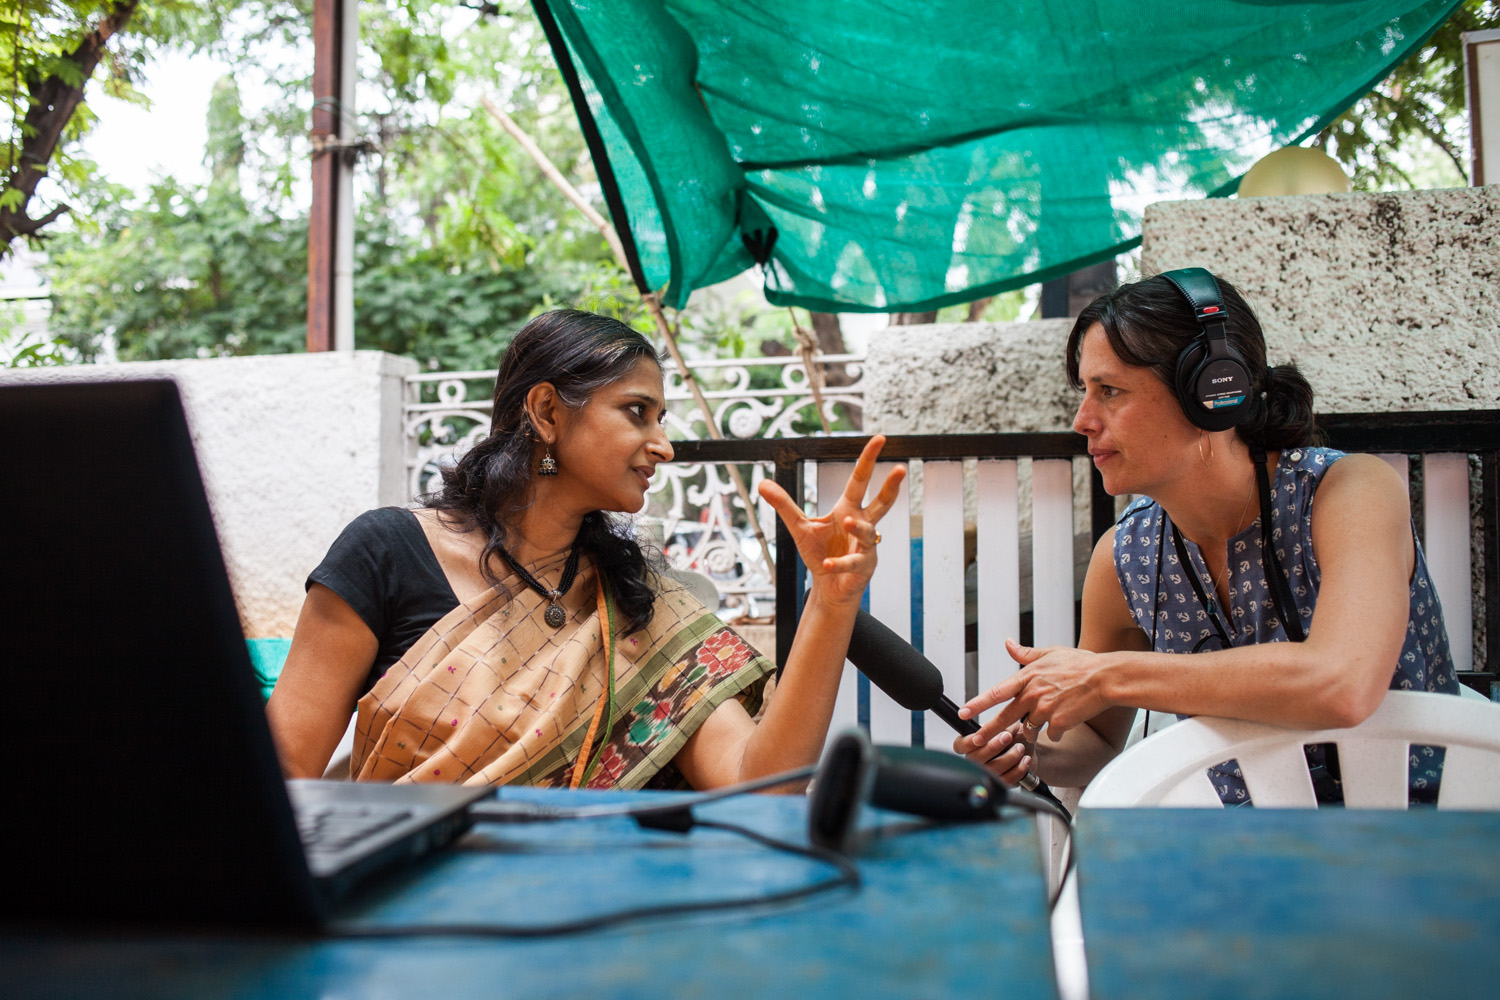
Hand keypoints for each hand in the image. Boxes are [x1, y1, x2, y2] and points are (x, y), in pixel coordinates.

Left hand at [757, 434, 905, 608]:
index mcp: (848, 508)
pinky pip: (851, 562)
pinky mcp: (863, 567)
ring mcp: (866, 546)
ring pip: (867, 532)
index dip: (869, 459)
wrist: (829, 586)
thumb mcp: (799, 526)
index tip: (880, 438)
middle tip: (900, 469)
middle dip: (891, 486)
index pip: (860, 479)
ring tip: (846, 521)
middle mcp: (862, 523)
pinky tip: (827, 563)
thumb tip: (763, 483)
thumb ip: (784, 504)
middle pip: (881, 502)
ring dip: (857, 527)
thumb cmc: (820, 552)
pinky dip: (839, 563)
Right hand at [953, 720, 1033, 787]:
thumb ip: (1000, 726)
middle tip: (1007, 737)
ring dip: (1010, 757)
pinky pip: (1007, 779)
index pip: (960, 745)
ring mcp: (986, 773)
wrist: (1028, 749)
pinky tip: (1025, 759)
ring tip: (1020, 747)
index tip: (981, 736)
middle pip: (976, 758)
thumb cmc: (1014, 736)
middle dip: (993, 747)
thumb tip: (997, 729)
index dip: (968, 742)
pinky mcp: (999, 783)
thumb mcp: (1007, 725)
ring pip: (993, 770)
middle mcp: (975, 760)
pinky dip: (1019, 769)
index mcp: (971, 743)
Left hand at [957, 638, 1112, 741]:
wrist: (1105, 678)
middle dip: (988, 731)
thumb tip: (1008, 643)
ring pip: (1029, 728)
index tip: (963, 712)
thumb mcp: (1050, 652)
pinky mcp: (1059, 723)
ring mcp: (1046, 710)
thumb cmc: (1081, 664)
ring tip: (1047, 717)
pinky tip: (1064, 721)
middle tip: (976, 740)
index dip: (977, 703)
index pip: (996, 692)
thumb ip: (1026, 653)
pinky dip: (1055, 732)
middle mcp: (1033, 694)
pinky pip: (1050, 735)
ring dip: (1032, 728)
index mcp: (1028, 676)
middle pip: (1005, 717)